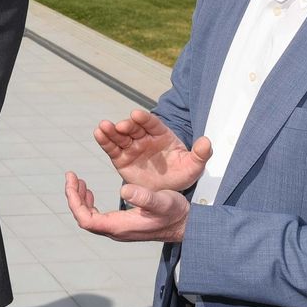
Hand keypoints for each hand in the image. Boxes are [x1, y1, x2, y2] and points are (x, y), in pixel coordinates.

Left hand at [64, 172, 189, 242]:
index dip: (75, 201)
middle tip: (72, 177)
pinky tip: (91, 192)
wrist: (187, 225)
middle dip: (74, 198)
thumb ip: (145, 197)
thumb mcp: (163, 201)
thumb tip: (123, 189)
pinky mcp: (123, 225)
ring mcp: (119, 229)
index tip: (73, 181)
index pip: (86, 219)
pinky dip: (90, 203)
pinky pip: (98, 217)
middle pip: (84, 218)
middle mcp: (117, 231)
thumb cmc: (176, 213)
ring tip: (79, 182)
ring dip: (81, 200)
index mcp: (121, 226)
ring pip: (90, 218)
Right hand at [93, 110, 211, 191]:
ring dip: (111, 130)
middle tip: (121, 126)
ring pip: (120, 136)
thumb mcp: (194, 167)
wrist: (166, 191)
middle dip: (127, 125)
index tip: (137, 114)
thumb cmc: (180, 175)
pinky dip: (104, 140)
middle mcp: (145, 138)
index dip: (144, 119)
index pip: (152, 124)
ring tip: (103, 126)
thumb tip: (207, 142)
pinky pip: (112, 148)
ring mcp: (132, 147)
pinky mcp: (121, 158)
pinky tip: (98, 134)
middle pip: (134, 128)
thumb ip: (201, 155)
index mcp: (162, 135)